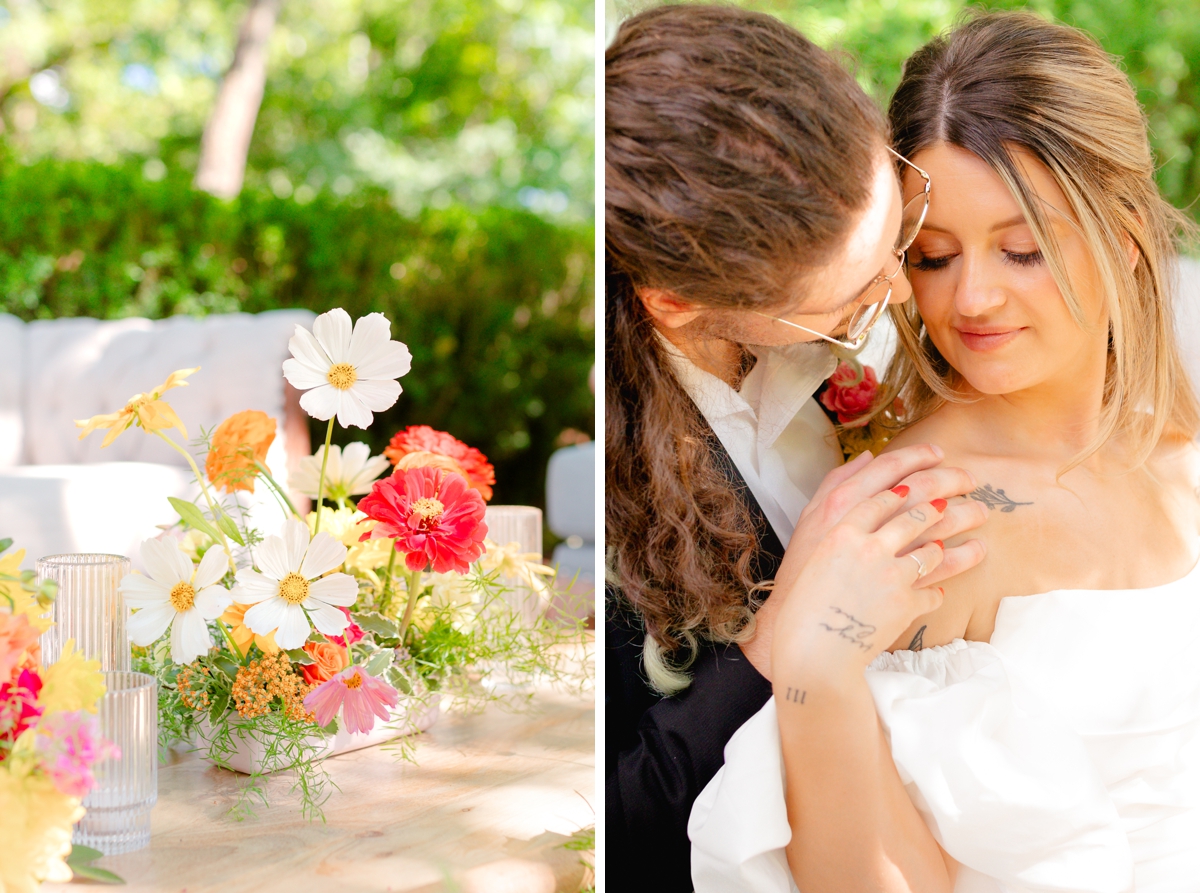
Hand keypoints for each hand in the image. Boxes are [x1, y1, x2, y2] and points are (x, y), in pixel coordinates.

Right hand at [741, 445, 987, 678]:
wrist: (809, 645)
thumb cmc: (801, 586)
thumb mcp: (808, 527)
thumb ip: (834, 488)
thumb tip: (867, 459)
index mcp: (841, 521)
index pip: (890, 480)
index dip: (919, 463)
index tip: (939, 458)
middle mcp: (868, 542)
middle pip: (923, 503)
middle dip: (953, 485)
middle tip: (971, 482)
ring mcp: (889, 573)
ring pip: (940, 543)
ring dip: (964, 529)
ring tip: (979, 522)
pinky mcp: (904, 603)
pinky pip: (936, 586)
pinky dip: (947, 579)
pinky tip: (957, 570)